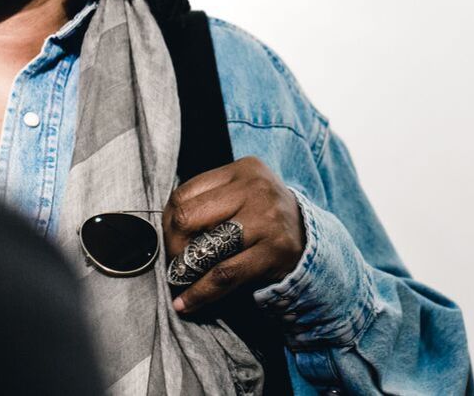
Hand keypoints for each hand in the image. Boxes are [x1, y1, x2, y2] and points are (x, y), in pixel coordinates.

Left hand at [161, 156, 305, 314]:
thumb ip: (209, 200)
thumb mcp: (241, 193)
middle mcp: (255, 188)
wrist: (309, 237)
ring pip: (205, 247)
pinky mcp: (274, 250)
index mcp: (242, 169)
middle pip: (188, 217)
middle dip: (172, 245)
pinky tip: (185, 304)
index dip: (168, 221)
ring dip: (184, 270)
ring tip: (178, 282)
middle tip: (174, 262)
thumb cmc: (263, 216)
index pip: (184, 193)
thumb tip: (165, 228)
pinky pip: (224, 275)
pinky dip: (200, 293)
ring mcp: (267, 219)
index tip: (170, 240)